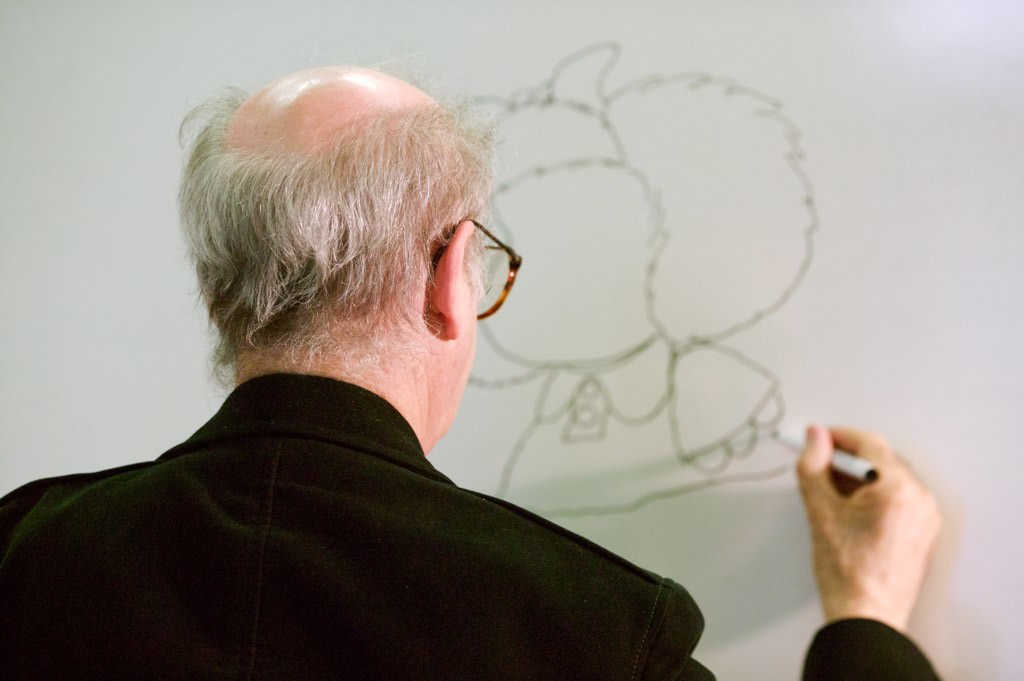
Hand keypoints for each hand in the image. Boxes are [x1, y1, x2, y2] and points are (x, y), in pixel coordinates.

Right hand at [796, 425, 941, 631]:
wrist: (866, 615)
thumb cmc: (847, 572)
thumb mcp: (820, 511)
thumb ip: (813, 467)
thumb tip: (814, 439)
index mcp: (897, 490)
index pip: (868, 444)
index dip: (838, 436)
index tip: (816, 438)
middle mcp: (919, 499)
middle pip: (880, 459)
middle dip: (847, 459)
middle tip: (818, 467)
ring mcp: (925, 516)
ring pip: (889, 478)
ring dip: (860, 477)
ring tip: (831, 494)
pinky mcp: (923, 530)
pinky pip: (898, 497)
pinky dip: (874, 494)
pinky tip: (850, 510)